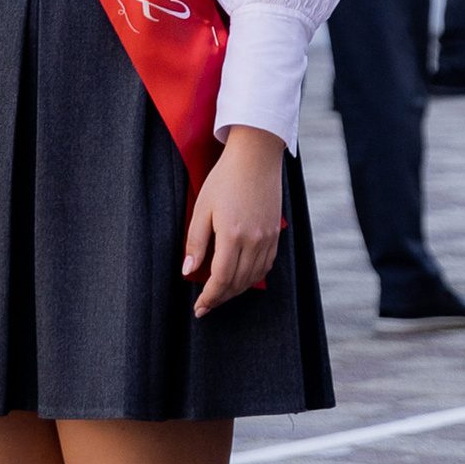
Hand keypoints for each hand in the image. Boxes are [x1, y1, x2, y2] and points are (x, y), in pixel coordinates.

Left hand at [185, 126, 284, 315]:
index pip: (221, 279)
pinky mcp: (275, 234)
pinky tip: (241, 279)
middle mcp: (254, 241)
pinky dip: (252, 277)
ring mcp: (268, 238)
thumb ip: (195, 241)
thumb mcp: (202, 207)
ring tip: (220, 295)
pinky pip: (265, 265)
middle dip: (220, 298)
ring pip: (253, 277)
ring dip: (236, 290)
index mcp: (232, 235)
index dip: (210, 297)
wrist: (256, 156)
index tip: (199, 307)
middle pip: (238, 282)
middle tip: (206, 306)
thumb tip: (188, 271)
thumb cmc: (225, 178)